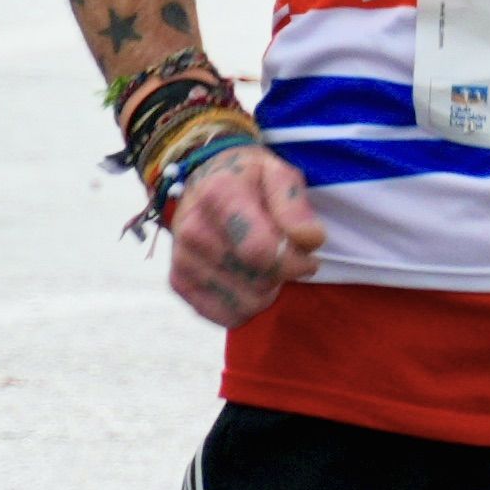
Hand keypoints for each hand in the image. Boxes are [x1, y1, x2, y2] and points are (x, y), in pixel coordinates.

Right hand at [161, 143, 324, 326]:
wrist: (203, 185)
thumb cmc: (249, 181)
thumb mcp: (278, 173)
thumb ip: (295, 204)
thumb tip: (310, 238)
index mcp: (218, 194)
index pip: (261, 251)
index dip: (295, 260)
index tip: (307, 250)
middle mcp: (193, 229)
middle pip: (260, 280)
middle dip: (283, 271)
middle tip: (281, 250)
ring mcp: (182, 259)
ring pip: (249, 303)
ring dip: (267, 288)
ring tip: (262, 262)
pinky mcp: (179, 284)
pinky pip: (230, 316)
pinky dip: (248, 304)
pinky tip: (246, 278)